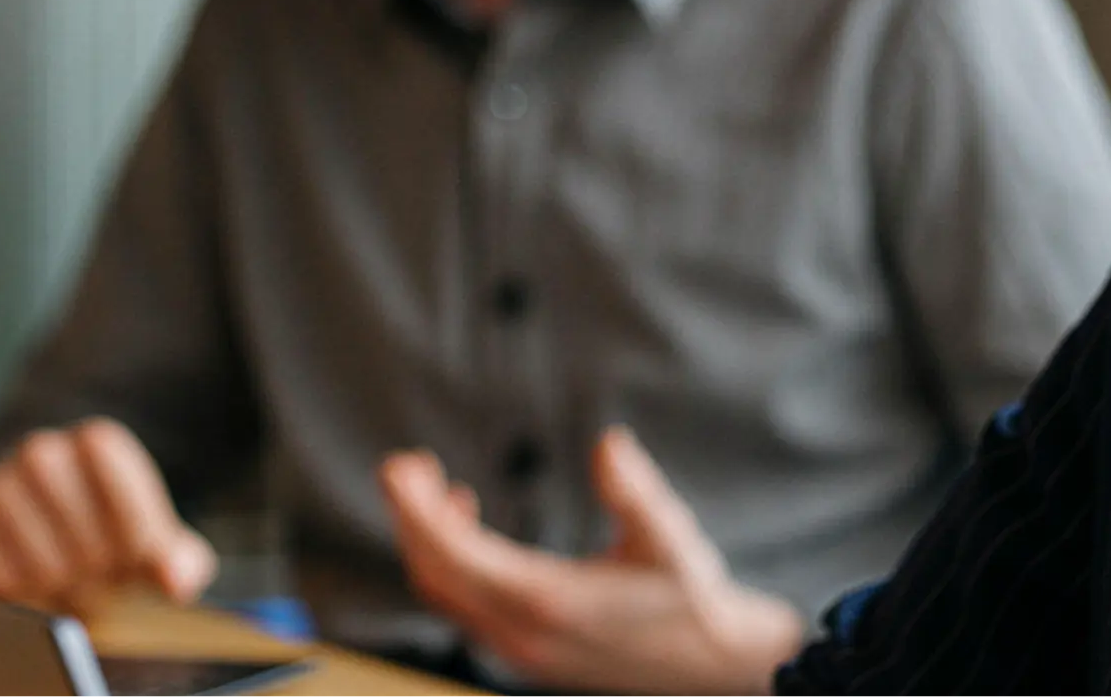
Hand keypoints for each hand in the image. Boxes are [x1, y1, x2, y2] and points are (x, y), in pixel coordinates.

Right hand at [0, 418, 219, 612]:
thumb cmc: (109, 535)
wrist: (44, 522)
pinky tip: (32, 587)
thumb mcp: (155, 541)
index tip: (139, 563)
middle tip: (101, 583)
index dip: (139, 552)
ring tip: (68, 585)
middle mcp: (43, 453)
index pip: (133, 514)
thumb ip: (180, 560)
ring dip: (60, 595)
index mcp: (99, 444)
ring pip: (42, 571)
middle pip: (86, 549)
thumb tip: (175, 582)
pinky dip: (20, 598)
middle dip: (100, 580)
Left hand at [381, 428, 804, 696]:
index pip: (453, 552)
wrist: (711, 666)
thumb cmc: (691, 597)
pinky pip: (464, 610)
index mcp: (548, 598)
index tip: (399, 467)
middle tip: (407, 466)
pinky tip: (470, 531)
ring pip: (445, 597)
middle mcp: (522, 631)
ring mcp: (521, 649)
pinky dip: (451, 568)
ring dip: (428, 543)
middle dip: (411, 519)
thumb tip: (608, 443)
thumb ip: (634, 492)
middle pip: (434, 575)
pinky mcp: (527, 653)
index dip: (416, 508)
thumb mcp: (670, 536)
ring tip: (434, 490)